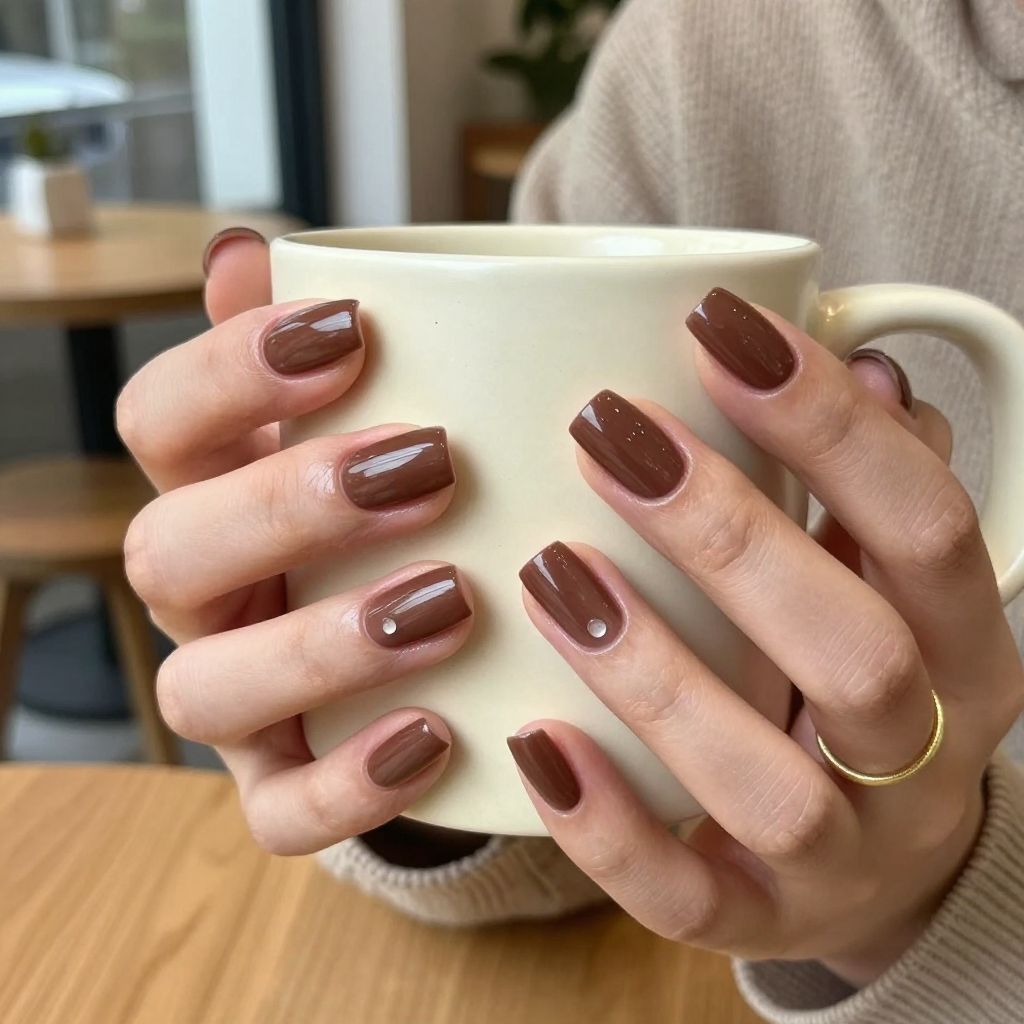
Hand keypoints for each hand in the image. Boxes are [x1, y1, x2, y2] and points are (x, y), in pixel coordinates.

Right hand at [118, 229, 479, 856]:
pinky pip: (277, 812)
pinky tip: (437, 735)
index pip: (160, 420)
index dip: (233, 371)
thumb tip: (251, 248)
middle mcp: (204, 593)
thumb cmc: (412, 507)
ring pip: (205, 689)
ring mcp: (236, 699)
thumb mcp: (379, 421)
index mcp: (213, 488)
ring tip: (453, 601)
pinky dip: (347, 784)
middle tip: (432, 466)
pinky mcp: (281, 785)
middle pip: (167, 549)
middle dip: (289, 505)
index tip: (354, 329)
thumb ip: (319, 346)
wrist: (449, 644)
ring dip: (321, 643)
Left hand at [508, 288, 1023, 984]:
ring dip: (655, 675)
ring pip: (767, 784)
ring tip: (550, 570)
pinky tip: (534, 738)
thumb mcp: (888, 582)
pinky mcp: (757, 920)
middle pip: (852, 651)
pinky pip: (684, 898)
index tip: (716, 326)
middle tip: (605, 432)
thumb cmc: (860, 679)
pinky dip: (606, 826)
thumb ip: (871, 482)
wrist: (883, 860)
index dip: (827, 422)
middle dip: (725, 533)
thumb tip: (861, 362)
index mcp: (963, 647)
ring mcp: (844, 857)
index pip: (924, 522)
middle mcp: (922, 759)